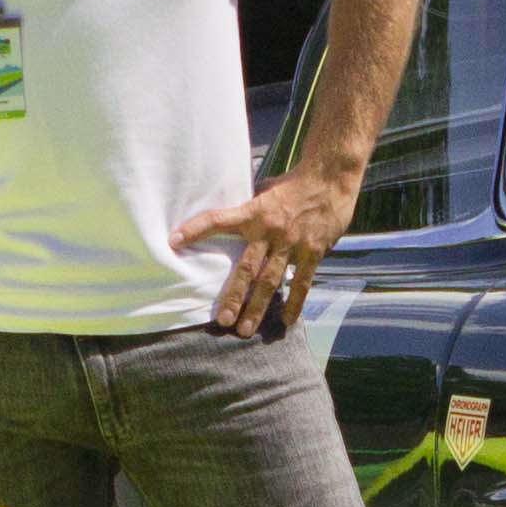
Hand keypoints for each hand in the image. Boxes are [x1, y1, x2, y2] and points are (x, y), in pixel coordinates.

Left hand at [175, 171, 353, 337]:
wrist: (331, 177)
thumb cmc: (295, 182)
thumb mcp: (266, 190)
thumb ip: (250, 207)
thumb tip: (233, 218)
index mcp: (255, 212)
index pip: (218, 220)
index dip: (195, 229)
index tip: (174, 241)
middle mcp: (271, 231)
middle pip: (247, 268)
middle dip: (233, 296)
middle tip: (221, 320)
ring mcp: (293, 244)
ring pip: (271, 281)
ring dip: (258, 307)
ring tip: (245, 329)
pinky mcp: (314, 252)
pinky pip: (302, 282)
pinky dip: (294, 303)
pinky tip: (286, 321)